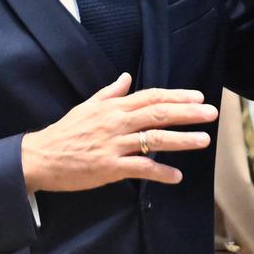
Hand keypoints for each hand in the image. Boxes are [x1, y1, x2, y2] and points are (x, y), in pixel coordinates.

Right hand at [20, 73, 216, 191]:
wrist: (42, 156)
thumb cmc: (65, 132)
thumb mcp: (87, 106)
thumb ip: (109, 93)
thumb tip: (126, 77)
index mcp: (112, 107)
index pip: (150, 97)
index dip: (175, 96)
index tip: (197, 97)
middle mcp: (116, 122)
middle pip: (157, 114)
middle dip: (187, 113)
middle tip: (211, 113)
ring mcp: (114, 145)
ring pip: (154, 139)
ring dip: (181, 140)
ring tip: (203, 140)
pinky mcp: (109, 167)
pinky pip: (141, 169)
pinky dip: (160, 172)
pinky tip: (176, 176)